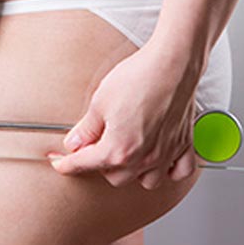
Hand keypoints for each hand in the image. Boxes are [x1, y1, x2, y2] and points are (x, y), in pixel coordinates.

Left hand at [46, 38, 202, 188]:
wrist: (171, 64)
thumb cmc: (139, 78)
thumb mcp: (100, 101)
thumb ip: (87, 128)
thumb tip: (74, 142)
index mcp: (118, 150)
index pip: (85, 164)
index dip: (67, 164)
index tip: (60, 163)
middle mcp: (143, 159)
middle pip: (115, 177)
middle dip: (101, 164)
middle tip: (94, 145)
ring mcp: (165, 154)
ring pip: (146, 181)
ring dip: (133, 172)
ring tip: (125, 152)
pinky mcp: (183, 144)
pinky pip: (178, 172)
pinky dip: (169, 171)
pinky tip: (159, 159)